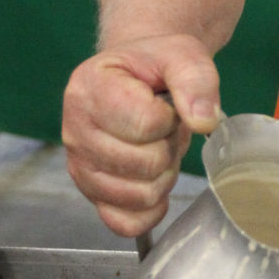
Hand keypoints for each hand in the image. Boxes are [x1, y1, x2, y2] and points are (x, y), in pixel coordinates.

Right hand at [62, 35, 221, 237]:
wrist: (136, 76)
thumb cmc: (153, 66)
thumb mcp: (180, 56)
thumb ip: (195, 81)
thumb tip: (204, 122)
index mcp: (89, 89)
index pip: (146, 124)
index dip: (169, 118)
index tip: (164, 104)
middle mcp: (74, 131)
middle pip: (145, 164)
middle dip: (168, 147)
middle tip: (164, 129)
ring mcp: (80, 167)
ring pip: (140, 195)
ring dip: (162, 175)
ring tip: (156, 147)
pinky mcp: (91, 195)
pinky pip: (124, 222)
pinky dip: (149, 209)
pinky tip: (154, 181)